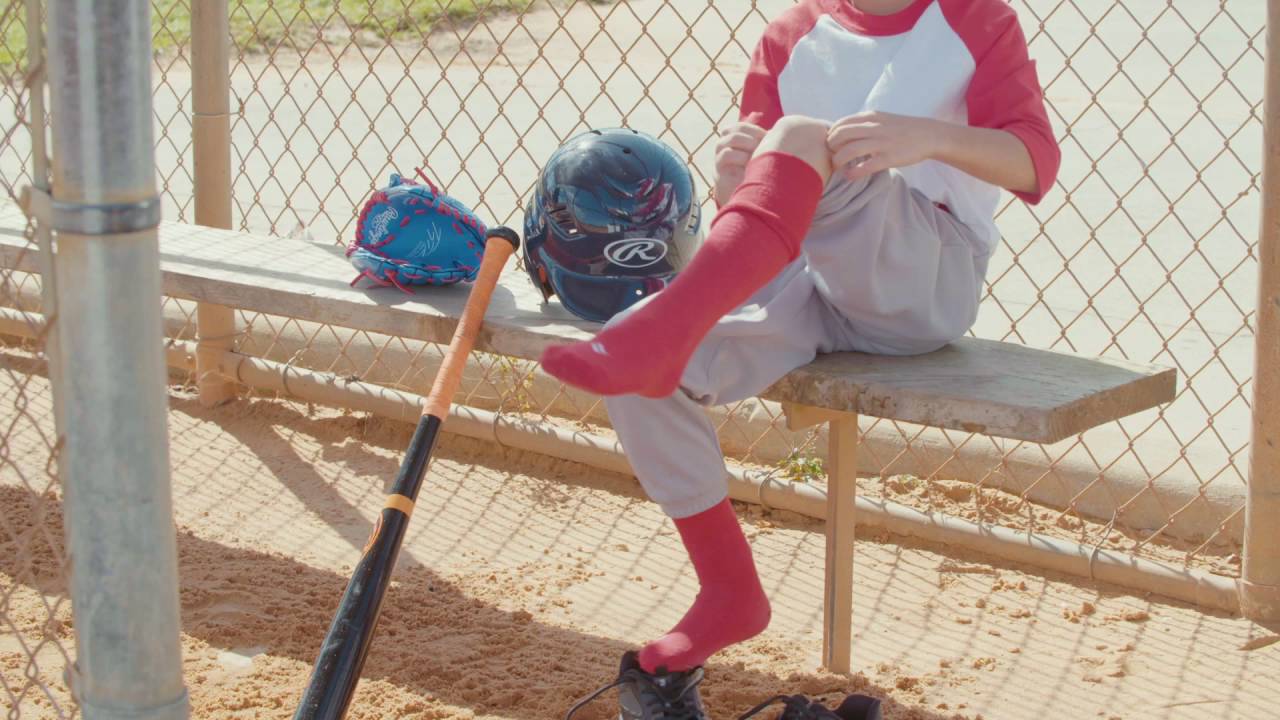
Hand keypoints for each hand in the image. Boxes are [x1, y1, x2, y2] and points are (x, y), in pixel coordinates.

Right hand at [713, 121, 766, 205]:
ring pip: (728, 140)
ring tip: (757, 155)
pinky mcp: (718, 171)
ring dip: (746, 144)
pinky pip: (726, 154)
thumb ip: (761, 141)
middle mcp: (722, 147)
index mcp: (732, 141)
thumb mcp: (758, 156)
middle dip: (750, 136)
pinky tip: (751, 164)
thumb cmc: (753, 174)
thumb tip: (769, 123)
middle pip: (732, 130)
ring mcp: (718, 158)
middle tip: (764, 146)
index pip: (739, 126)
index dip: (754, 129)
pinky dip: (741, 156)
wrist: (743, 199)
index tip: (768, 137)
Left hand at [827, 111, 945, 181]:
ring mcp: (882, 142)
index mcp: (871, 117)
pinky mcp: (889, 158)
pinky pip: (865, 166)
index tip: (831, 145)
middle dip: (830, 148)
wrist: (929, 135)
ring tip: (838, 167)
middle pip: (840, 135)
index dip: (830, 135)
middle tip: (831, 157)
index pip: (840, 123)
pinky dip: (853, 172)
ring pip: (849, 151)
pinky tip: (849, 175)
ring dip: (838, 161)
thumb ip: (863, 124)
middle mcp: (874, 127)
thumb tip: (842, 133)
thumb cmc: (902, 129)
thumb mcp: (881, 119)